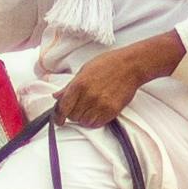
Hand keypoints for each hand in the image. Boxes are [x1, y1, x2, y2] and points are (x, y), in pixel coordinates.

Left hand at [55, 33, 183, 126]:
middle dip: (72, 114)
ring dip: (84, 118)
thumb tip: (57, 96)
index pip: (63, 107)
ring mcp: (101, 104)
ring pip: (84, 122)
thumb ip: (70, 86)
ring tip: (88, 109)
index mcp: (79, 84)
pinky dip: (94, 121)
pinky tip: (96, 112)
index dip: (58, 116)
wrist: (130, 66)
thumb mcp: (84, 70)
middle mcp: (89, 96)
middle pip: (72, 116)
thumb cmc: (108, 64)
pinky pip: (97, 123)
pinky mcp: (111, 110)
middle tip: (78, 107)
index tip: (58, 119)